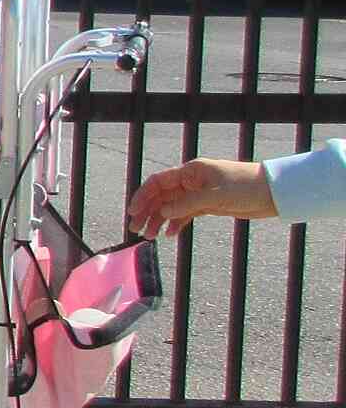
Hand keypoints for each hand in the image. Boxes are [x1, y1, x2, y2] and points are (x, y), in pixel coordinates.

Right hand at [127, 157, 275, 236]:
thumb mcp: (216, 196)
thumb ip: (188, 204)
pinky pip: (184, 214)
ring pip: (171, 207)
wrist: (274, 193)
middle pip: (161, 196)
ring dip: (159, 220)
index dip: (142, 195)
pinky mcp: (207, 206)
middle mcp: (191, 181)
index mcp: (191, 172)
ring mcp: (198, 194)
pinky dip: (175, 223)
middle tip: (136, 229)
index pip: (158, 182)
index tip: (133, 211)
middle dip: (147, 211)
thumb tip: (163, 212)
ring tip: (150, 236)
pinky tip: (170, 234)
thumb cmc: (247, 187)